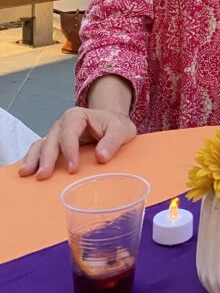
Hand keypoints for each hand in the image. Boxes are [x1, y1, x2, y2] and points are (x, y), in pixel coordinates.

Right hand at [18, 107, 137, 179]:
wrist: (111, 123)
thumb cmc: (115, 126)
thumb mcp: (121, 130)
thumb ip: (112, 141)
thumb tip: (101, 157)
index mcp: (77, 116)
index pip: (69, 133)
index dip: (69, 151)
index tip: (73, 169)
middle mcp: (62, 124)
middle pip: (51, 140)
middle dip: (46, 158)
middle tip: (43, 176)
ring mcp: (55, 134)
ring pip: (40, 145)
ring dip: (33, 159)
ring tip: (26, 174)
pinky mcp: (53, 144)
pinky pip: (39, 150)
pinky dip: (31, 160)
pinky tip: (26, 171)